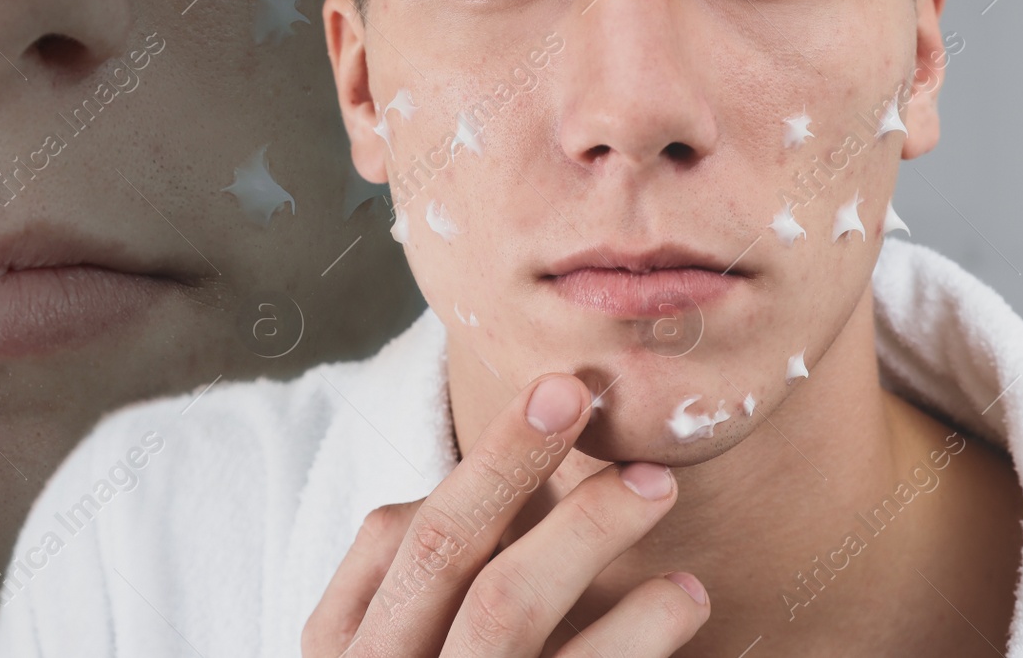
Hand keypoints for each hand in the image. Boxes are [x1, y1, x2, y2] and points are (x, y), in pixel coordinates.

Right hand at [303, 374, 709, 656]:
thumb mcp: (386, 645)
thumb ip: (427, 569)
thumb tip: (517, 464)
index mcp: (343, 649)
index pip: (409, 535)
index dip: (491, 461)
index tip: (562, 392)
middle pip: (459, 568)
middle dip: (528, 479)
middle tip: (612, 426)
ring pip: (509, 622)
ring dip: (586, 548)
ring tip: (661, 505)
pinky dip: (629, 636)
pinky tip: (679, 600)